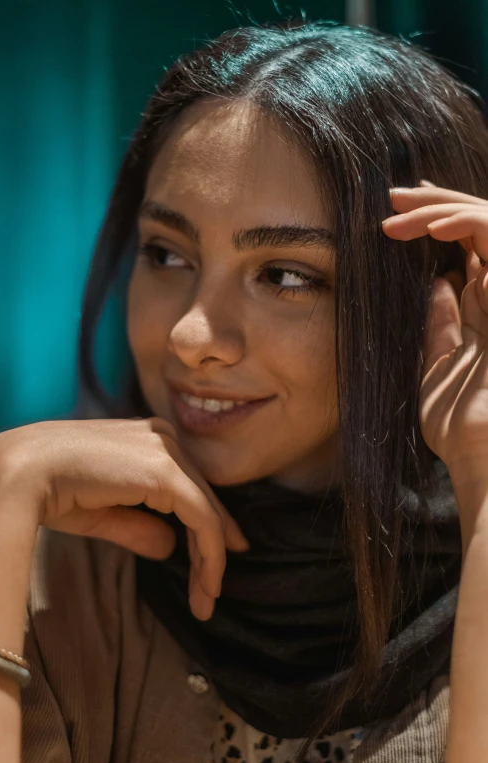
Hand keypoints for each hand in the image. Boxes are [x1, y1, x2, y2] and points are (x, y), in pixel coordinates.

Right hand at [0, 417, 249, 620]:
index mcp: (148, 439)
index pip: (189, 487)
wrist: (22, 473)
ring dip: (211, 560)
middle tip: (210, 592)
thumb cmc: (50, 489)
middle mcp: (163, 437)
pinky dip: (210, 556)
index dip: (207, 526)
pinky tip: (206, 585)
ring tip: (206, 599)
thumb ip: (138, 525)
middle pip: (202, 499)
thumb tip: (169, 547)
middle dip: (211, 549)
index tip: (213, 563)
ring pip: (207, 512)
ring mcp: (167, 452)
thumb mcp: (103, 512)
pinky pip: (203, 520)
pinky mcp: (167, 473)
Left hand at [382, 183, 487, 480]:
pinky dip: (465, 226)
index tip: (397, 212)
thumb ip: (438, 324)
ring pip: (486, 222)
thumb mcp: (436, 365)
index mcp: (482, 308)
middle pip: (475, 227)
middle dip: (437, 204)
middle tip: (395, 195)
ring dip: (443, 209)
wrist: (483, 456)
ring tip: (399, 212)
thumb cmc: (458, 424)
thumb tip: (431, 286)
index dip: (437, 221)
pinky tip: (430, 229)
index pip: (464, 248)